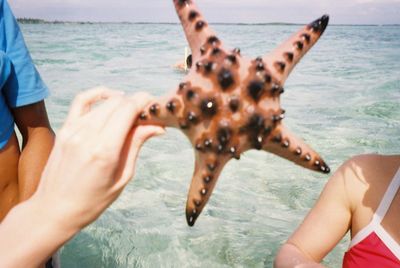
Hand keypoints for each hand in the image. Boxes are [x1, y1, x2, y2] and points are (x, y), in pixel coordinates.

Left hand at [32, 87, 164, 231]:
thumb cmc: (92, 200)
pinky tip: (112, 97)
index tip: (155, 107)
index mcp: (105, 150)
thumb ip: (136, 146)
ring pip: (104, 102)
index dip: (145, 102)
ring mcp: (73, 130)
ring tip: (132, 114)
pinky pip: (82, 101)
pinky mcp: (65, 129)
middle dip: (137, 103)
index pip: (128, 109)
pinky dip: (99, 93)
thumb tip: (157, 126)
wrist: (54, 209)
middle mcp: (88, 135)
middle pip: (119, 103)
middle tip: (147, 116)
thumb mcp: (122, 177)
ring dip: (122, 102)